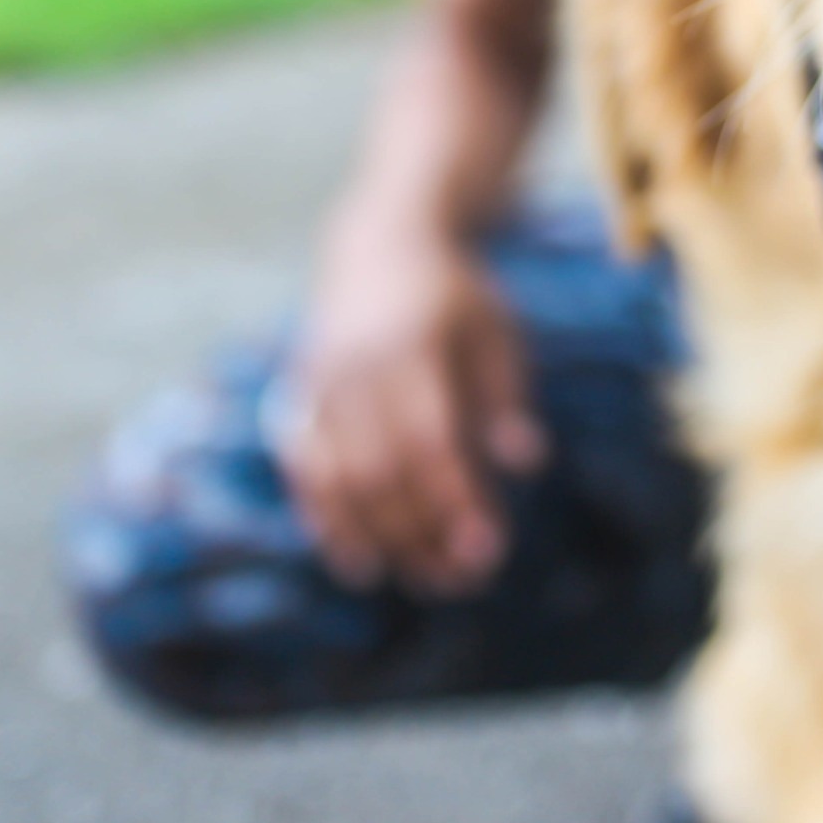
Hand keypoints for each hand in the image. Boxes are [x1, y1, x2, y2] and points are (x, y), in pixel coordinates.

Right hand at [281, 221, 547, 595]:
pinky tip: (359, 560)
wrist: (380, 243)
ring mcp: (318, 382)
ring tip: (421, 578)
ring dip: (377, 539)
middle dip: (420, 534)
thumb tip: (526, 463)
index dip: (455, 501)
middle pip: (380, 471)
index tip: (488, 550)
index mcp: (411, 344)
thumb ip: (506, 397)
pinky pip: (304, 469)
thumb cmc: (454, 297)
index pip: (430, 440)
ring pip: (338, 478)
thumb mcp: (495, 331)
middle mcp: (355, 366)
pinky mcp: (297, 396)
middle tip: (464, 579)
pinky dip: (326, 519)